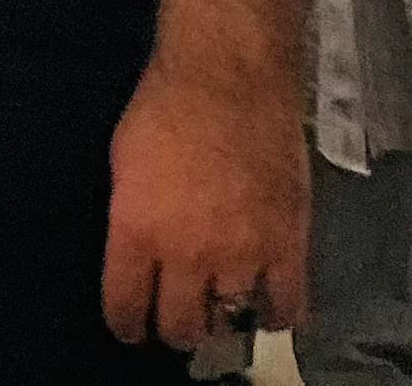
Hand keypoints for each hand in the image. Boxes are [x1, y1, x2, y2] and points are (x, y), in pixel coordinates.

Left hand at [102, 63, 309, 351]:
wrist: (227, 81)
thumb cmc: (162, 110)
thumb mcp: (123, 166)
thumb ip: (132, 219)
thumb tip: (138, 253)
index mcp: (136, 231)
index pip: (124, 307)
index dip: (125, 325)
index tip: (129, 329)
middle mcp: (187, 255)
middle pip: (181, 327)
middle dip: (174, 329)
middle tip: (176, 319)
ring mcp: (242, 255)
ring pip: (231, 320)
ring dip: (222, 318)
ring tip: (219, 307)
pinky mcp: (289, 247)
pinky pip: (287, 308)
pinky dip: (275, 315)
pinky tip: (265, 306)